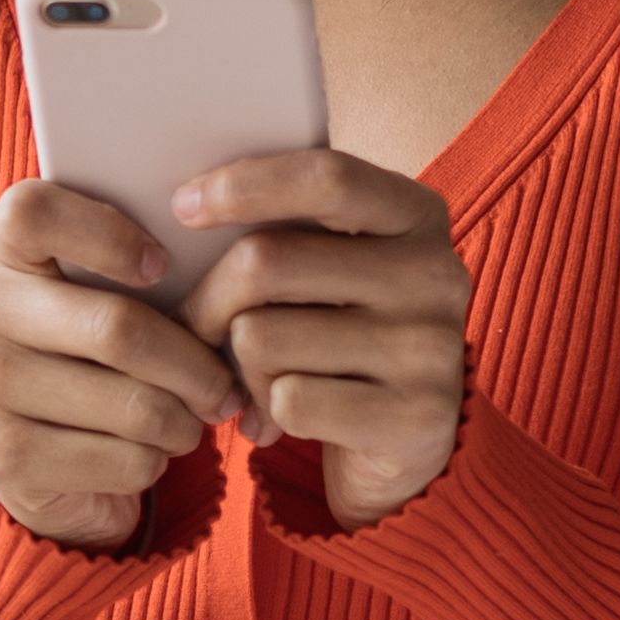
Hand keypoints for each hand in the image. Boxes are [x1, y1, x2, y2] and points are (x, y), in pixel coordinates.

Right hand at [0, 180, 243, 550]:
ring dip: (182, 421)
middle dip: (193, 366)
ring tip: (192, 420)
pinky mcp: (1, 456)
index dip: (109, 236)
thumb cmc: (100, 342)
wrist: (48, 449)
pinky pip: (121, 460)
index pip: (35, 213)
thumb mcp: (115, 287)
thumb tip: (238, 268)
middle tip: (226, 388)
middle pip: (113, 327)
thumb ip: (153, 262)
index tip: (162, 265)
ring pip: (130, 405)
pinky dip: (155, 462)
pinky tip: (147, 452)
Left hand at [178, 151, 467, 527]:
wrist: (407, 440)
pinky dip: (266, 414)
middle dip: (208, 301)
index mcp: (418, 215)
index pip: (327, 179)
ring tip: (261, 382)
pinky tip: (282, 421)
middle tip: (196, 329)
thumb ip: (286, 228)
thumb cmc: (343, 334)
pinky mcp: (413, 417)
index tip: (182, 208)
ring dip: (239, 368)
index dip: (244, 186)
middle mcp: (436, 274)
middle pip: (266, 263)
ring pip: (261, 338)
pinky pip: (287, 401)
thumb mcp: (334, 265)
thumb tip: (187, 209)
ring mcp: (431, 349)